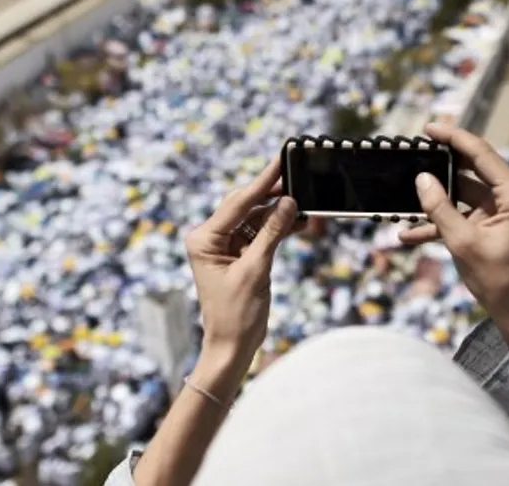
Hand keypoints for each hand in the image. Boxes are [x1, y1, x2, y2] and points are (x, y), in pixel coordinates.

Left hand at [185, 158, 298, 387]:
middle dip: (272, 193)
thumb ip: (272, 233)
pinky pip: (259, 234)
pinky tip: (298, 221)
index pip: (238, 202)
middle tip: (296, 173)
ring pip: (255, 219)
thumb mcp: (256, 270)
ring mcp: (224, 247)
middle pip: (245, 205)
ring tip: (304, 203)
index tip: (280, 160)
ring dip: (279, 213)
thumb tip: (289, 202)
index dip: (262, 181)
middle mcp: (210, 238)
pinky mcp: (238, 256)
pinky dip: (277, 228)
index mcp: (204, 239)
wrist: (232, 347)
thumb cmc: (237, 314)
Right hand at [402, 123, 508, 344]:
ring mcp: (503, 208)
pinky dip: (442, 220)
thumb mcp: (462, 241)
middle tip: (416, 149)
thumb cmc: (496, 278)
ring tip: (406, 191)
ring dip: (436, 198)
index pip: (482, 154)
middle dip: (442, 163)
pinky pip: (464, 213)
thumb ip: (440, 208)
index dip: (454, 138)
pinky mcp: (492, 222)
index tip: (430, 128)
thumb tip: (422, 178)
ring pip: (463, 192)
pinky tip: (409, 234)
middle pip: (473, 168)